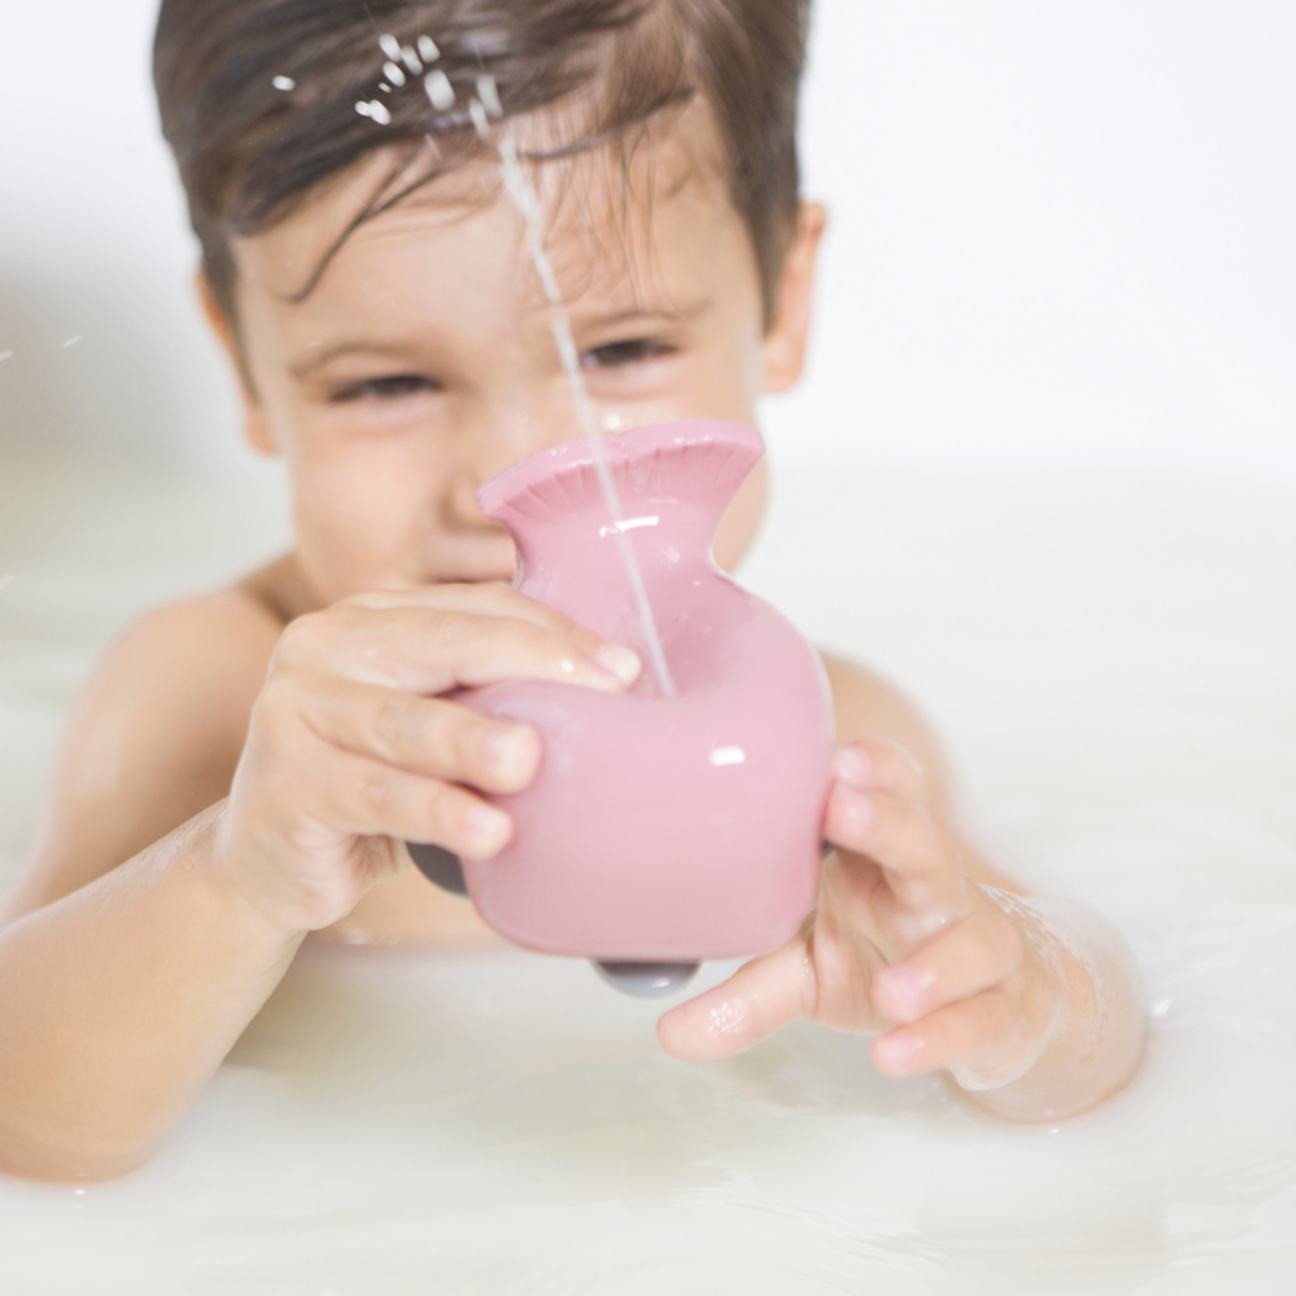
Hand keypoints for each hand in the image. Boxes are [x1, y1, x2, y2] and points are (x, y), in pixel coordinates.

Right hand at [213, 583, 642, 934]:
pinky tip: (486, 834)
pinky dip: (433, 812)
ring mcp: (293, 707)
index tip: (623, 670)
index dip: (553, 634)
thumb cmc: (373, 783)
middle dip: (530, 666)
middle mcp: (325, 643)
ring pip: (403, 722)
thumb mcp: (432, 725)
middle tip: (602, 693)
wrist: (270, 859)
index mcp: (372, 616)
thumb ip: (490, 694)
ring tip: (530, 762)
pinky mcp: (283, 779)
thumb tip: (612, 688)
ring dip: (472, 742)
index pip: (475, 609)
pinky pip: (372, 794)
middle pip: (442, 644)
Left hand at [656, 736, 1066, 1089]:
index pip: (889, 794)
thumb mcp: (809, 967)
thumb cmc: (889, 954)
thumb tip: (667, 1032)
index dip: (870, 770)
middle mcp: (931, 892)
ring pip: (975, 938)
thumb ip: (745, 995)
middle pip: (926, 843)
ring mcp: (975, 948)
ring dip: (934, 962)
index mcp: (881, 859)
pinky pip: (983, 1020)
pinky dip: (942, 1037)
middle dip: (889, 822)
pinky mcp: (1002, 1011)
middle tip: (843, 808)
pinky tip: (895, 1053)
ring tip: (891, 988)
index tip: (832, 758)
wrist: (994, 1002)